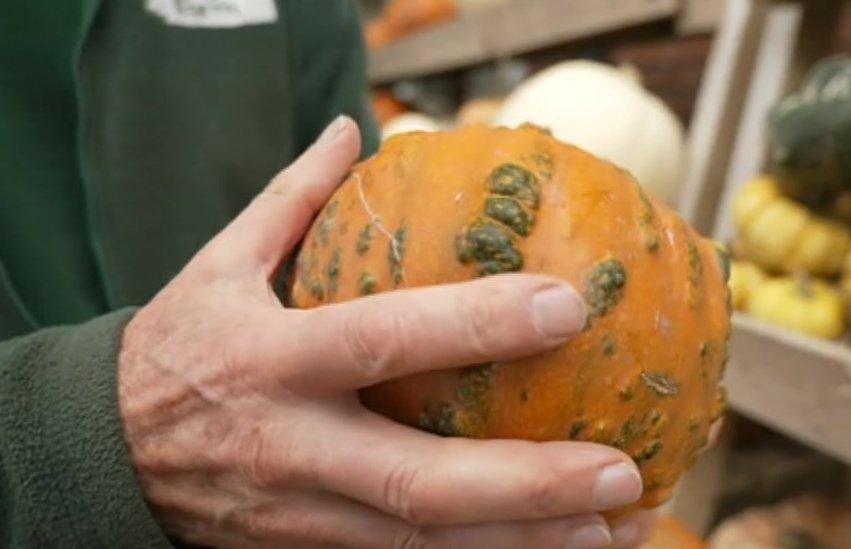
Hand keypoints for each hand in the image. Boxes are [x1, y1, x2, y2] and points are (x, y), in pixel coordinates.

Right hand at [118, 116, 655, 548]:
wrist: (99, 456)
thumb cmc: (175, 348)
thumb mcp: (217, 264)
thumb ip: (291, 199)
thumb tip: (351, 129)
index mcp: (272, 358)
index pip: (386, 339)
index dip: (477, 324)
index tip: (567, 306)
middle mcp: (293, 445)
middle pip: (420, 481)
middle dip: (528, 485)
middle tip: (622, 473)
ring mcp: (302, 512)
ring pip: (421, 545)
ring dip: (521, 545)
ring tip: (613, 534)